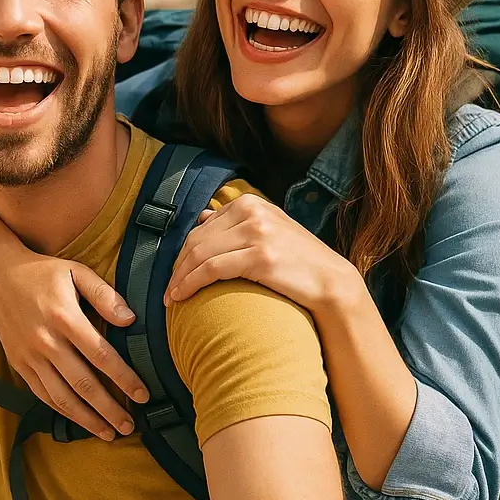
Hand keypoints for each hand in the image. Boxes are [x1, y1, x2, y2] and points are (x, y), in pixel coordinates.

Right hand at [0, 252, 149, 440]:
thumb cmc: (43, 272)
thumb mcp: (77, 272)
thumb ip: (105, 295)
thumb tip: (130, 320)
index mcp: (65, 318)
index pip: (101, 356)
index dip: (124, 379)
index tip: (142, 396)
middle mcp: (46, 342)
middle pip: (83, 385)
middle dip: (109, 410)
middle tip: (130, 426)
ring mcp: (29, 356)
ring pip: (61, 397)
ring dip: (87, 419)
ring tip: (109, 432)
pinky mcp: (18, 364)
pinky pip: (42, 394)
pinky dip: (62, 411)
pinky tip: (80, 419)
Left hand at [164, 193, 357, 310]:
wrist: (331, 282)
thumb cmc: (297, 261)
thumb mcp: (268, 230)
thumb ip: (237, 222)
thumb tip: (203, 216)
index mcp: (250, 202)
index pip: (202, 228)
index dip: (183, 253)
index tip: (176, 274)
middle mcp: (252, 211)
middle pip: (197, 240)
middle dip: (178, 266)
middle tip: (168, 290)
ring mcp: (256, 232)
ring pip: (200, 253)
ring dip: (179, 277)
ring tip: (171, 297)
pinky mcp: (259, 256)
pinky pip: (211, 269)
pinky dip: (190, 283)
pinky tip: (181, 297)